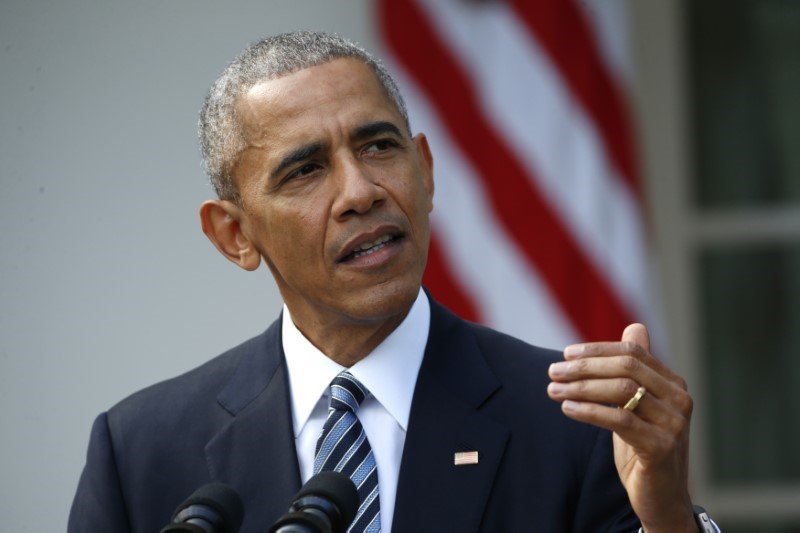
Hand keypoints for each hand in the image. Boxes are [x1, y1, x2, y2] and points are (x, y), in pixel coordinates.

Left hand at [547, 324, 695, 532]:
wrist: (661, 497)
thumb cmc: (644, 447)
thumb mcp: (637, 404)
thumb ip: (635, 370)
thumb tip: (635, 326)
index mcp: (672, 383)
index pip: (632, 352)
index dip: (597, 350)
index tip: (566, 353)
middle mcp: (679, 398)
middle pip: (626, 367)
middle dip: (585, 367)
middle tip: (553, 371)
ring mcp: (674, 423)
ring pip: (622, 391)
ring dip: (582, 387)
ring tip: (553, 390)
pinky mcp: (662, 447)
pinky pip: (620, 420)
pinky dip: (589, 411)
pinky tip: (567, 409)